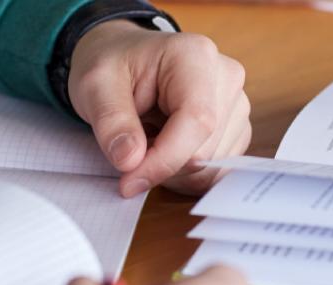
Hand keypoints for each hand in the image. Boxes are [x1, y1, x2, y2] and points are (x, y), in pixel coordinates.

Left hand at [69, 21, 251, 197]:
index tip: (128, 181)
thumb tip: (130, 161)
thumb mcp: (95, 85)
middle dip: (161, 165)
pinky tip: (164, 150)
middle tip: (129, 149)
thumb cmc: (113, 66)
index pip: (197, 121)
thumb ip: (111, 121)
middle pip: (204, 150)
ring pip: (211, 166)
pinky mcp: (236, 128)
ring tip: (146, 141)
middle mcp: (226, 78)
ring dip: (172, 171)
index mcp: (196, 56)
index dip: (164, 160)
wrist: (125, 59)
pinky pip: (215, 171)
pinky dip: (184, 174)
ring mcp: (236, 105)